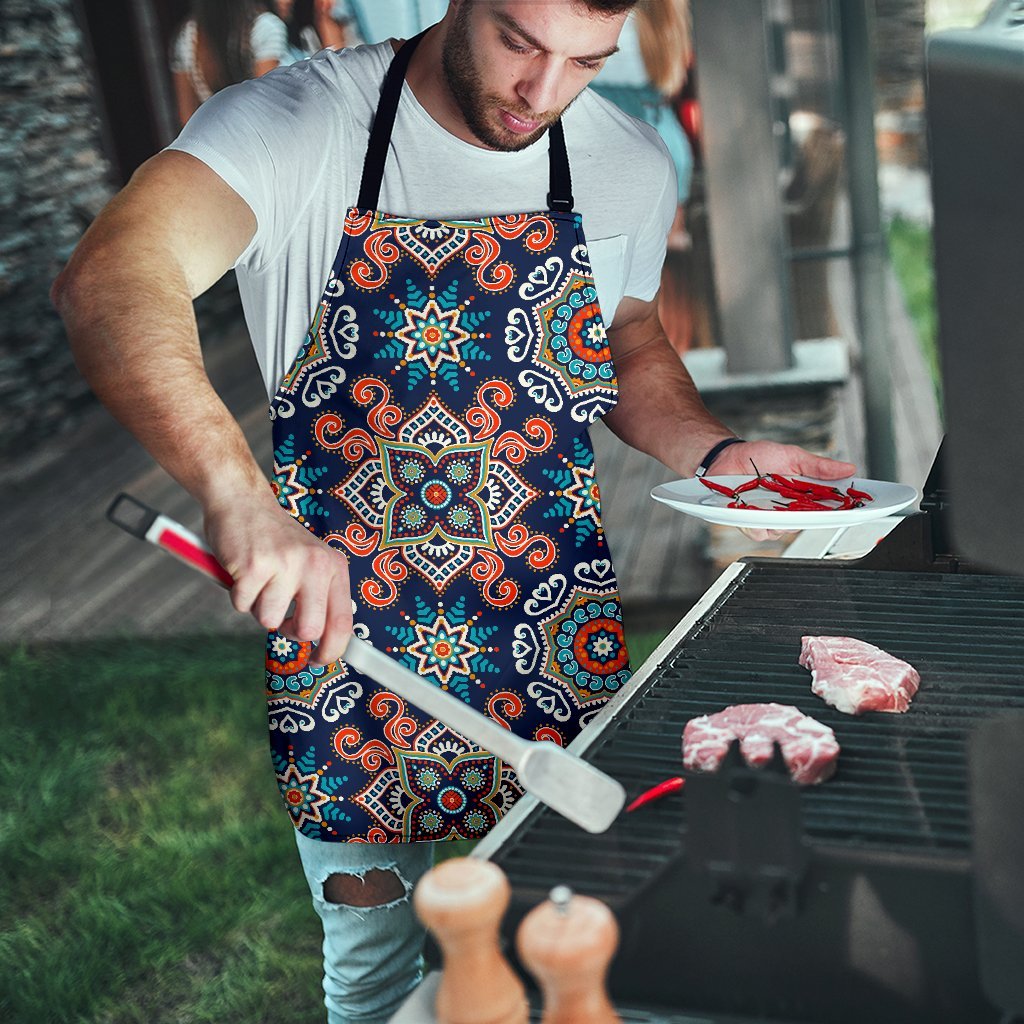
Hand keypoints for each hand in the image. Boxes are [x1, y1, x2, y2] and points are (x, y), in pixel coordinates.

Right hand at [204, 494, 352, 666]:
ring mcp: (285, 564)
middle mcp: (315, 565)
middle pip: (308, 630)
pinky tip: (243, 571)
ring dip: (258, 607)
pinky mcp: (254, 566)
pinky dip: (238, 595)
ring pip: (269, 620)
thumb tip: (322, 642)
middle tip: (279, 616)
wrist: (242, 501)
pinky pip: (242, 605)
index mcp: (333, 566)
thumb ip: (319, 595)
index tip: (318, 661)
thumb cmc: (275, 539)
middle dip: (289, 632)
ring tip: (259, 580)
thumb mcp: (310, 561)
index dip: (332, 650)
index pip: (343, 622)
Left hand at [707, 440, 856, 542]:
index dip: (843, 511)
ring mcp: (770, 518)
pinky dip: (758, 522)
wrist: (727, 457)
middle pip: (808, 523)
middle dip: (810, 516)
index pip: (828, 508)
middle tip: (805, 502)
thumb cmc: (759, 456)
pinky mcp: (751, 523)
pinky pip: (760, 532)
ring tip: (772, 500)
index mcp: (803, 496)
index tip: (856, 508)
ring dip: (780, 518)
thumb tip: (848, 468)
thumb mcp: (793, 456)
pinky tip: (753, 509)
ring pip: (784, 531)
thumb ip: (819, 466)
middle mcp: (789, 510)